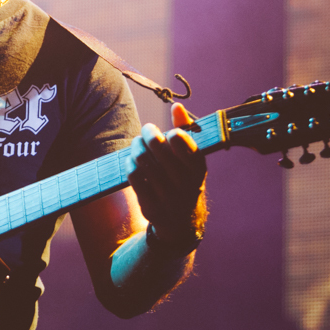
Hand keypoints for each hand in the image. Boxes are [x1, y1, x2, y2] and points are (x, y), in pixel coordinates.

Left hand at [127, 103, 206, 242]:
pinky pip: (134, 178)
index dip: (172, 133)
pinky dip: (130, 164)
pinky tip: (133, 161)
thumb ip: (186, 131)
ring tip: (138, 144)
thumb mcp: (192, 159)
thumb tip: (176, 106)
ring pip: (143, 162)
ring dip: (137, 147)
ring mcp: (168, 198)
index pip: (183, 143)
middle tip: (147, 130)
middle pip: (158, 149)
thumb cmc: (186, 180)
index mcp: (199, 169)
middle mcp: (185, 184)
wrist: (183, 223)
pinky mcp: (151, 206)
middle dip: (149, 134)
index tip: (168, 133)